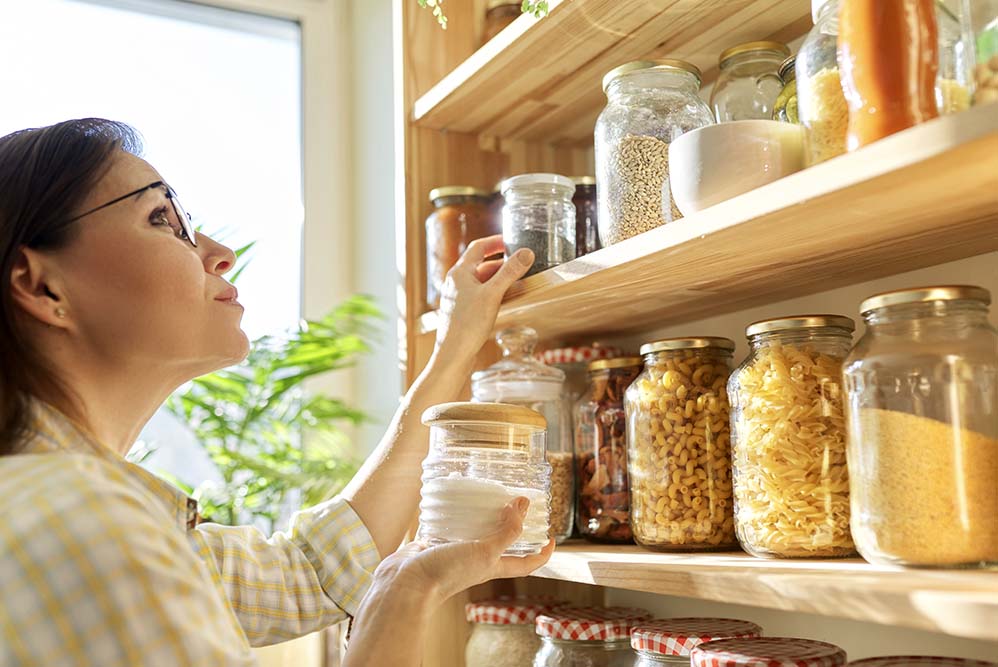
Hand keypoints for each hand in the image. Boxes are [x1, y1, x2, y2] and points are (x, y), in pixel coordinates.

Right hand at [377, 498, 554, 605]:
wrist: (407, 583)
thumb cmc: (448, 573)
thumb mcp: (485, 552)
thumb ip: (507, 531)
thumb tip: (524, 506)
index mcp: (492, 567)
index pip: (526, 564)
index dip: (542, 554)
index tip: (551, 538)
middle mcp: (476, 560)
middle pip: (501, 543)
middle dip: (511, 525)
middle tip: (517, 502)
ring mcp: (455, 552)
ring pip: (475, 531)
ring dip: (483, 515)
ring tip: (488, 494)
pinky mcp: (435, 543)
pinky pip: (449, 525)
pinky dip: (454, 512)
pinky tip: (454, 497)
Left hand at [435, 235, 533, 363]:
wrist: (453, 354)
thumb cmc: (468, 324)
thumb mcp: (493, 294)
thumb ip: (510, 272)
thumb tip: (526, 253)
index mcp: (459, 272)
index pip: (478, 247)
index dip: (496, 242)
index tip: (512, 241)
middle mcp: (456, 282)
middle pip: (481, 264)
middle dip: (502, 263)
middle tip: (520, 262)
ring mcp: (458, 297)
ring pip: (482, 281)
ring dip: (499, 279)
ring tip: (518, 280)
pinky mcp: (462, 311)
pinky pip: (480, 295)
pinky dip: (494, 292)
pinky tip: (506, 300)